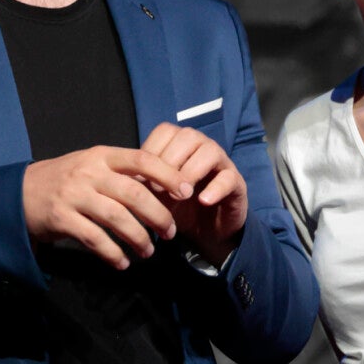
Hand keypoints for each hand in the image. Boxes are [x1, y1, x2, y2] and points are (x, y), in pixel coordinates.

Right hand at [22, 145, 188, 269]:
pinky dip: (112, 253)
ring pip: (116, 218)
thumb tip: (162, 188)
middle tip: (170, 232)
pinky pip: (94, 238)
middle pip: (133, 193)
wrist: (20, 193)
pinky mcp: (61, 218)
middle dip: (158, 215)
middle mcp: (88, 173)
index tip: (186, 191)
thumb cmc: (64, 180)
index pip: (142, 159)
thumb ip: (121, 174)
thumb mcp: (91, 165)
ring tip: (148, 252)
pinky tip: (122, 262)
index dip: (168, 174)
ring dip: (138, 238)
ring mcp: (73, 195)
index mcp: (101, 155)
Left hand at [142, 121, 247, 261]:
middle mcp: (202, 147)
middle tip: (157, 188)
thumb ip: (145, 183)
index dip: (152, 150)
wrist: (206, 231)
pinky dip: (215, 188)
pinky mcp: (237, 183)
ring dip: (191, 171)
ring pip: (210, 151)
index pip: (166, 131)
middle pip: (188, 136)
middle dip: (169, 161)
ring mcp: (221, 163)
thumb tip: (127, 180)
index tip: (140, 176)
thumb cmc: (178, 207)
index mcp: (181, 144)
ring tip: (180, 195)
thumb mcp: (157, 195)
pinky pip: (229, 178)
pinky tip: (202, 201)